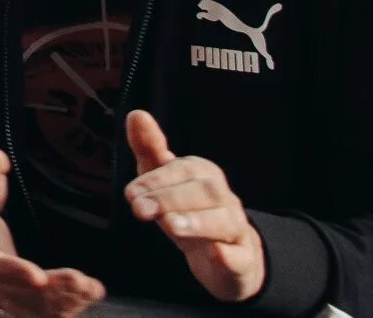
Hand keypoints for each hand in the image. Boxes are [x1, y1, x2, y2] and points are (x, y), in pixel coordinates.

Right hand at [0, 148, 104, 316]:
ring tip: (90, 288)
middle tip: (79, 281)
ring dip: (59, 301)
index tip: (38, 277)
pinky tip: (88, 294)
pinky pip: (35, 308)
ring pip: (24, 305)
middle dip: (45, 292)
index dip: (6, 270)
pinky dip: (63, 306)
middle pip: (6, 291)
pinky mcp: (11, 292)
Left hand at [124, 109, 264, 301]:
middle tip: (141, 209)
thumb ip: (150, 149)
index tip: (130, 193)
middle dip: (170, 199)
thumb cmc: (186, 209)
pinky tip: (216, 252)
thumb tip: (136, 114)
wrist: (221, 255)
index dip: (156, 180)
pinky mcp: (242, 259)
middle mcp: (224, 198)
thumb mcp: (164, 180)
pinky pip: (240, 256)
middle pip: (205, 192)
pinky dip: (228, 255)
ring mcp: (236, 228)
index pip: (183, 170)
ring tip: (171, 225)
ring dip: (197, 222)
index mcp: (204, 175)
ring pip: (224, 221)